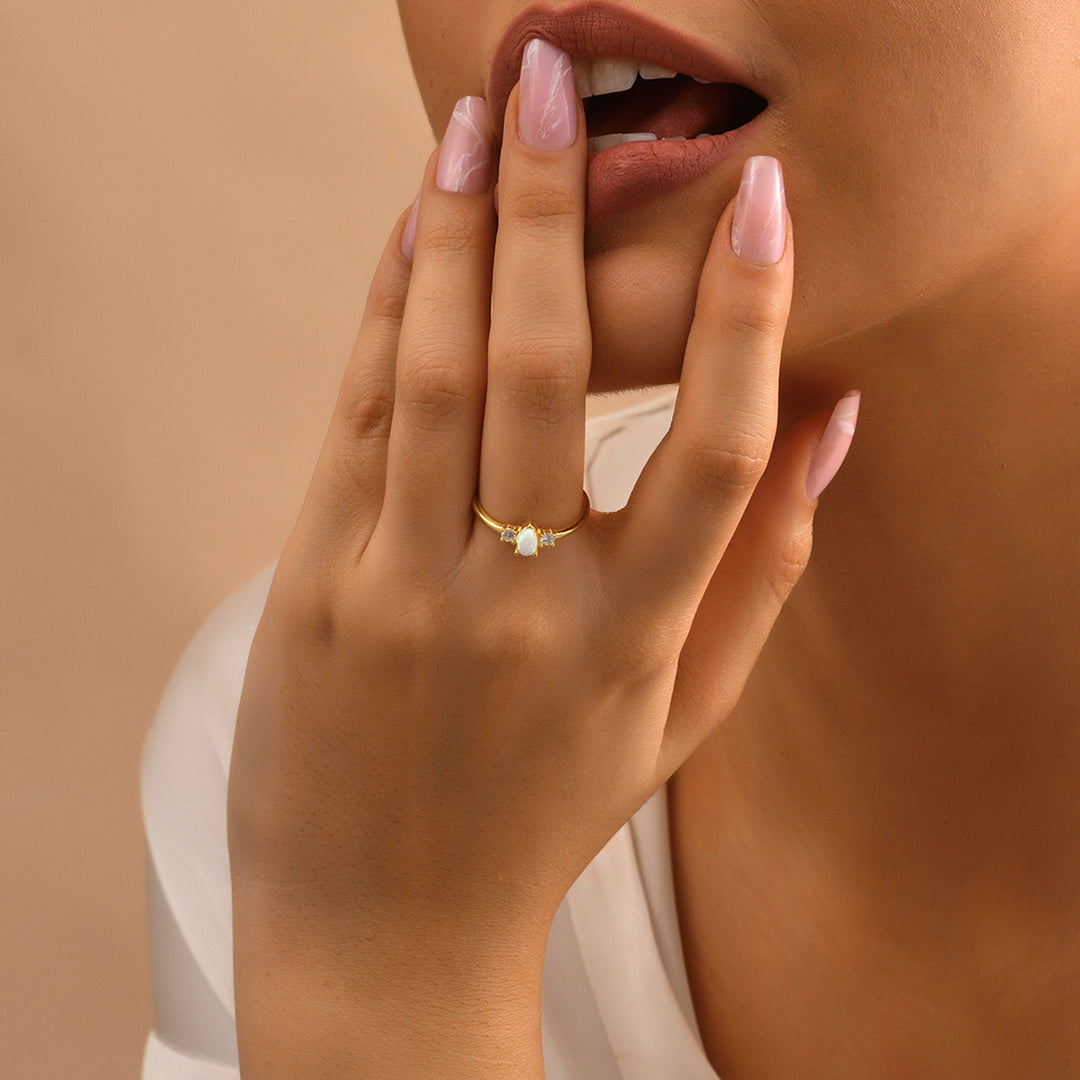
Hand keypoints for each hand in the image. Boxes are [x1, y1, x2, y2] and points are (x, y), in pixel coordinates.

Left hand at [227, 39, 855, 1079]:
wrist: (387, 921)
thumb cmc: (547, 807)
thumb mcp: (678, 713)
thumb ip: (759, 568)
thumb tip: (833, 422)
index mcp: (629, 646)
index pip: (711, 452)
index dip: (747, 316)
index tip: (765, 202)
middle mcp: (516, 610)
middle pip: (547, 376)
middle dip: (557, 214)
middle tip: (561, 89)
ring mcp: (402, 595)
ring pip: (435, 375)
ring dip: (458, 237)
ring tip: (478, 130)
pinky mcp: (315, 585)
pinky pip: (356, 417)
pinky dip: (388, 312)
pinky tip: (413, 235)